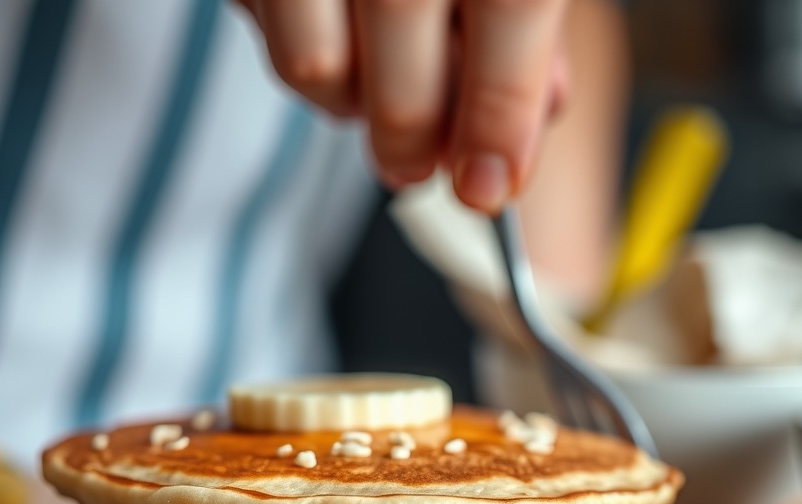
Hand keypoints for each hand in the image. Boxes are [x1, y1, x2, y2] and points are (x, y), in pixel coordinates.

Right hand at [238, 0, 571, 211]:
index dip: (501, 114)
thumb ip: (526, 22)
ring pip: (314, 68)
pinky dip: (302, 60)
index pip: (510, 10)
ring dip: (347, 104)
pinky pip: (264, 39)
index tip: (492, 187)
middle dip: (414, 135)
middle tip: (418, 166)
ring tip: (372, 74)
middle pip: (400, 51)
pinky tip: (332, 31)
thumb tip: (538, 113)